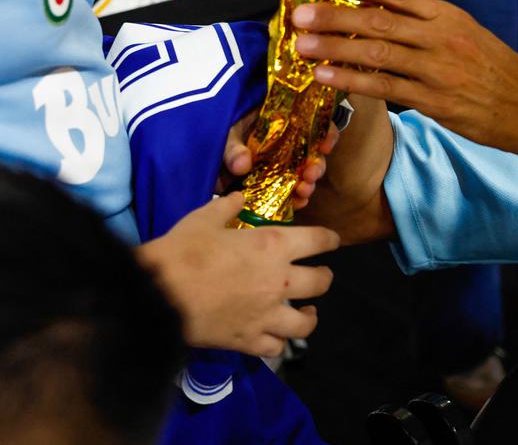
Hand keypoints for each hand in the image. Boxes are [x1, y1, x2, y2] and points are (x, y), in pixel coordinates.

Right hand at [137, 193, 339, 356]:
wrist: (156, 294)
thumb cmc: (182, 251)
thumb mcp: (204, 219)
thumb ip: (226, 207)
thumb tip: (238, 197)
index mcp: (273, 246)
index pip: (319, 241)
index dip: (330, 240)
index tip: (333, 242)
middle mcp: (279, 281)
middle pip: (321, 282)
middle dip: (324, 277)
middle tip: (320, 276)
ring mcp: (267, 314)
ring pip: (306, 322)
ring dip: (310, 316)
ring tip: (306, 312)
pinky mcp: (249, 340)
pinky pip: (277, 348)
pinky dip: (279, 343)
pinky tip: (276, 337)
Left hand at [217, 110, 340, 209]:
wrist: (188, 155)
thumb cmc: (209, 131)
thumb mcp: (223, 131)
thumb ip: (232, 147)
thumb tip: (242, 165)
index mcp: (277, 120)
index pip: (311, 120)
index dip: (324, 131)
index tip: (325, 145)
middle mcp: (282, 142)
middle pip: (311, 151)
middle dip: (316, 164)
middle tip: (312, 174)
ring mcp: (275, 164)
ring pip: (302, 173)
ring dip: (307, 183)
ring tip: (304, 191)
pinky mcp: (266, 184)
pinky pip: (286, 191)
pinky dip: (293, 198)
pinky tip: (297, 203)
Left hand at [287, 0, 517, 149]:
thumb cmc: (494, 70)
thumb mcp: (466, 33)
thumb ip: (427, 22)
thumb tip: (382, 9)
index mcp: (447, 16)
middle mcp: (441, 38)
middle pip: (378, 21)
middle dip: (333, 16)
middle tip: (298, 14)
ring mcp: (438, 70)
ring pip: (377, 54)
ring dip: (335, 49)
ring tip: (303, 46)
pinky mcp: (435, 101)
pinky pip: (385, 88)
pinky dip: (352, 83)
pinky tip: (327, 79)